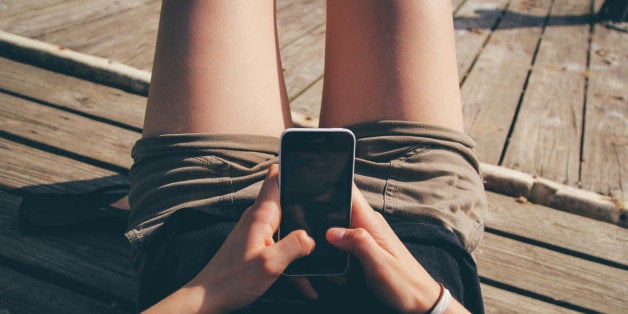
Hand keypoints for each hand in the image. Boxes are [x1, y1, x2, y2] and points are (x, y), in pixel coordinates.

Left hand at [144, 165, 314, 313]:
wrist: (207, 298)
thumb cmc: (232, 281)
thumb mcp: (269, 264)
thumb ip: (293, 246)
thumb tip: (311, 236)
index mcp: (261, 217)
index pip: (274, 179)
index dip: (289, 165)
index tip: (305, 157)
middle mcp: (258, 220)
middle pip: (285, 199)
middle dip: (306, 199)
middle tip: (328, 199)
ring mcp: (256, 233)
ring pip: (287, 225)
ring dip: (303, 233)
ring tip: (325, 241)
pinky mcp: (256, 248)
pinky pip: (280, 247)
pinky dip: (294, 261)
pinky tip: (307, 284)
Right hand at [326, 186, 468, 313]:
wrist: (420, 299)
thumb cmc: (404, 283)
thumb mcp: (379, 264)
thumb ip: (358, 243)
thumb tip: (332, 231)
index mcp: (371, 222)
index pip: (350, 192)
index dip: (332, 187)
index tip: (313, 194)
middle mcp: (369, 224)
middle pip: (339, 208)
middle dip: (323, 219)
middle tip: (319, 240)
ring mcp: (367, 234)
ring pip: (338, 226)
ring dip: (329, 239)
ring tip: (333, 258)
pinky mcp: (365, 246)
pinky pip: (344, 241)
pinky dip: (337, 251)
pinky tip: (339, 265)